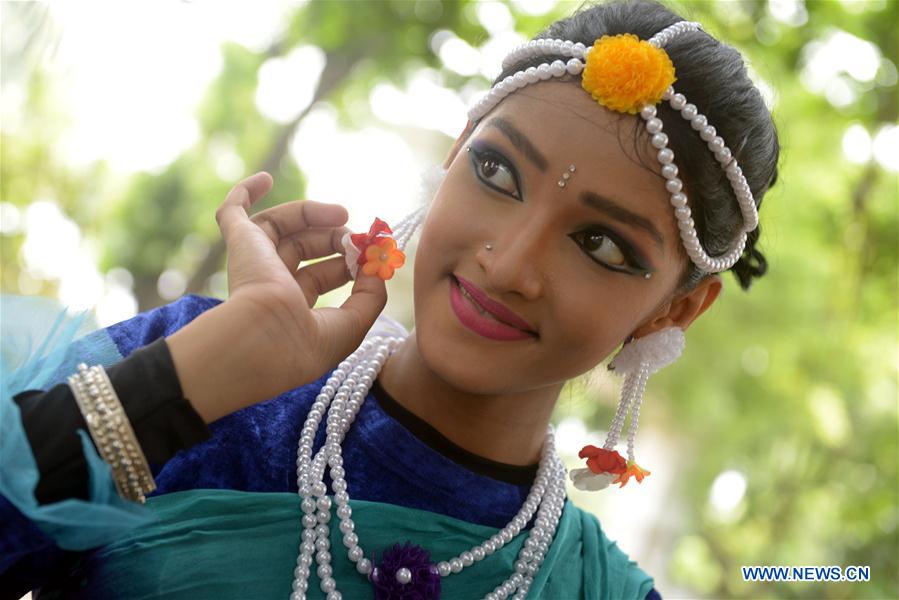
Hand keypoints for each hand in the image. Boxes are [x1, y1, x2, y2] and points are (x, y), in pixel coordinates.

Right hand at [167, 172, 387, 421]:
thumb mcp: (352, 324)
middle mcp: (270, 284)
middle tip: (357, 237)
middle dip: (335, 237)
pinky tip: (266, 179)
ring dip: (311, 213)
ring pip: (281, 226)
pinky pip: (232, 212)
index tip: (372, 256)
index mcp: (293, 307)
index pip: (322, 275)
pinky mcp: (240, 242)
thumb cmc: (306, 342)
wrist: (265, 338)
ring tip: (341, 214)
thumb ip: (370, 296)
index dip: (349, 262)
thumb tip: (376, 269)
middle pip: (305, 247)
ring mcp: (253, 261)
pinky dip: (246, 192)